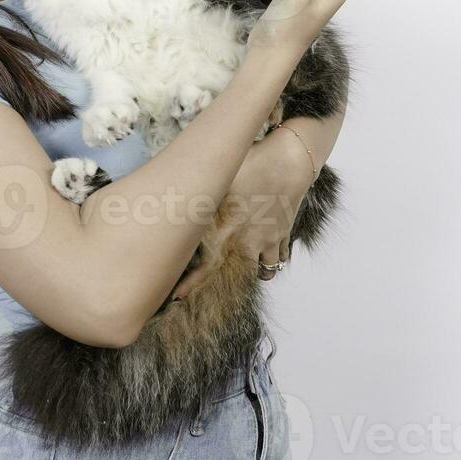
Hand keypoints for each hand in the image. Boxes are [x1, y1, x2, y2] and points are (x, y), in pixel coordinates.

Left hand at [168, 125, 316, 297]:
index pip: (206, 269)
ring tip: (242, 266)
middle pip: (237, 277)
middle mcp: (248, 242)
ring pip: (265, 271)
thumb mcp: (219, 180)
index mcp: (228, 231)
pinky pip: (281, 256)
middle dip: (226, 286)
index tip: (176, 298)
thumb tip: (170, 201)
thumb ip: (199, 198)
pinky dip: (274, 258)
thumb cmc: (251, 166)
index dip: (190, 286)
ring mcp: (269, 240)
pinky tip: (265, 250)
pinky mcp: (284, 233)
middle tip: (213, 287)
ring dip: (255, 271)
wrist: (289, 161)